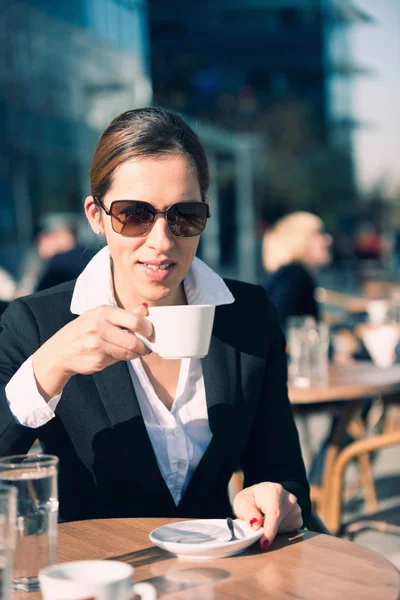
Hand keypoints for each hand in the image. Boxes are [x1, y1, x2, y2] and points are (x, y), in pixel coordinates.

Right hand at [32, 303, 152, 398]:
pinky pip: (118, 360)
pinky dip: (120, 359)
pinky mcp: (97, 359)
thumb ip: (124, 315)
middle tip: (146, 348)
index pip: (134, 320)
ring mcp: (96, 344)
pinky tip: (112, 354)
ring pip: (127, 352)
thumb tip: (145, 309)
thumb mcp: (100, 317)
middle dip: (144, 346)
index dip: (147, 329)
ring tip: (132, 352)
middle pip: (133, 339)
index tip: (150, 333)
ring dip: (134, 354)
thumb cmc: (83, 331)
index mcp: (102, 312)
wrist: (58, 351)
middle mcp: (98, 326)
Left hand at [233, 482, 301, 550]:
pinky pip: (288, 532)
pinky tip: (272, 523)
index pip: (275, 514)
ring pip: (282, 529)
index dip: (269, 530)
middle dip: (266, 531)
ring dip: (271, 531)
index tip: (263, 544)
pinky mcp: (298, 520)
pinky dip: (277, 532)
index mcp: (275, 491)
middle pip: (278, 523)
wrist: (262, 497)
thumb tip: (255, 525)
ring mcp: (296, 509)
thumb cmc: (251, 500)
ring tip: (263, 521)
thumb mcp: (242, 503)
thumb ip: (248, 513)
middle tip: (255, 528)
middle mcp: (289, 499)